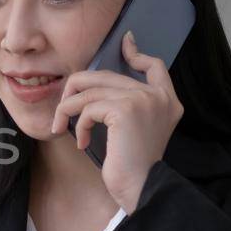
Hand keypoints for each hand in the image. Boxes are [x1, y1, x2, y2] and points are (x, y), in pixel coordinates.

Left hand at [50, 30, 183, 211]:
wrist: (141, 188)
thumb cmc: (134, 167)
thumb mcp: (135, 131)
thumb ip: (127, 106)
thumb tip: (96, 86)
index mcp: (168, 102)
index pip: (156, 66)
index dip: (137, 53)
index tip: (125, 42)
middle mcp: (159, 96)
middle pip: (107, 76)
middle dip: (77, 89)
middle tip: (63, 107)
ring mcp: (143, 99)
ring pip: (91, 92)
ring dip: (69, 110)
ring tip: (62, 127)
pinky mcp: (125, 108)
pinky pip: (87, 108)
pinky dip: (77, 125)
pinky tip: (81, 142)